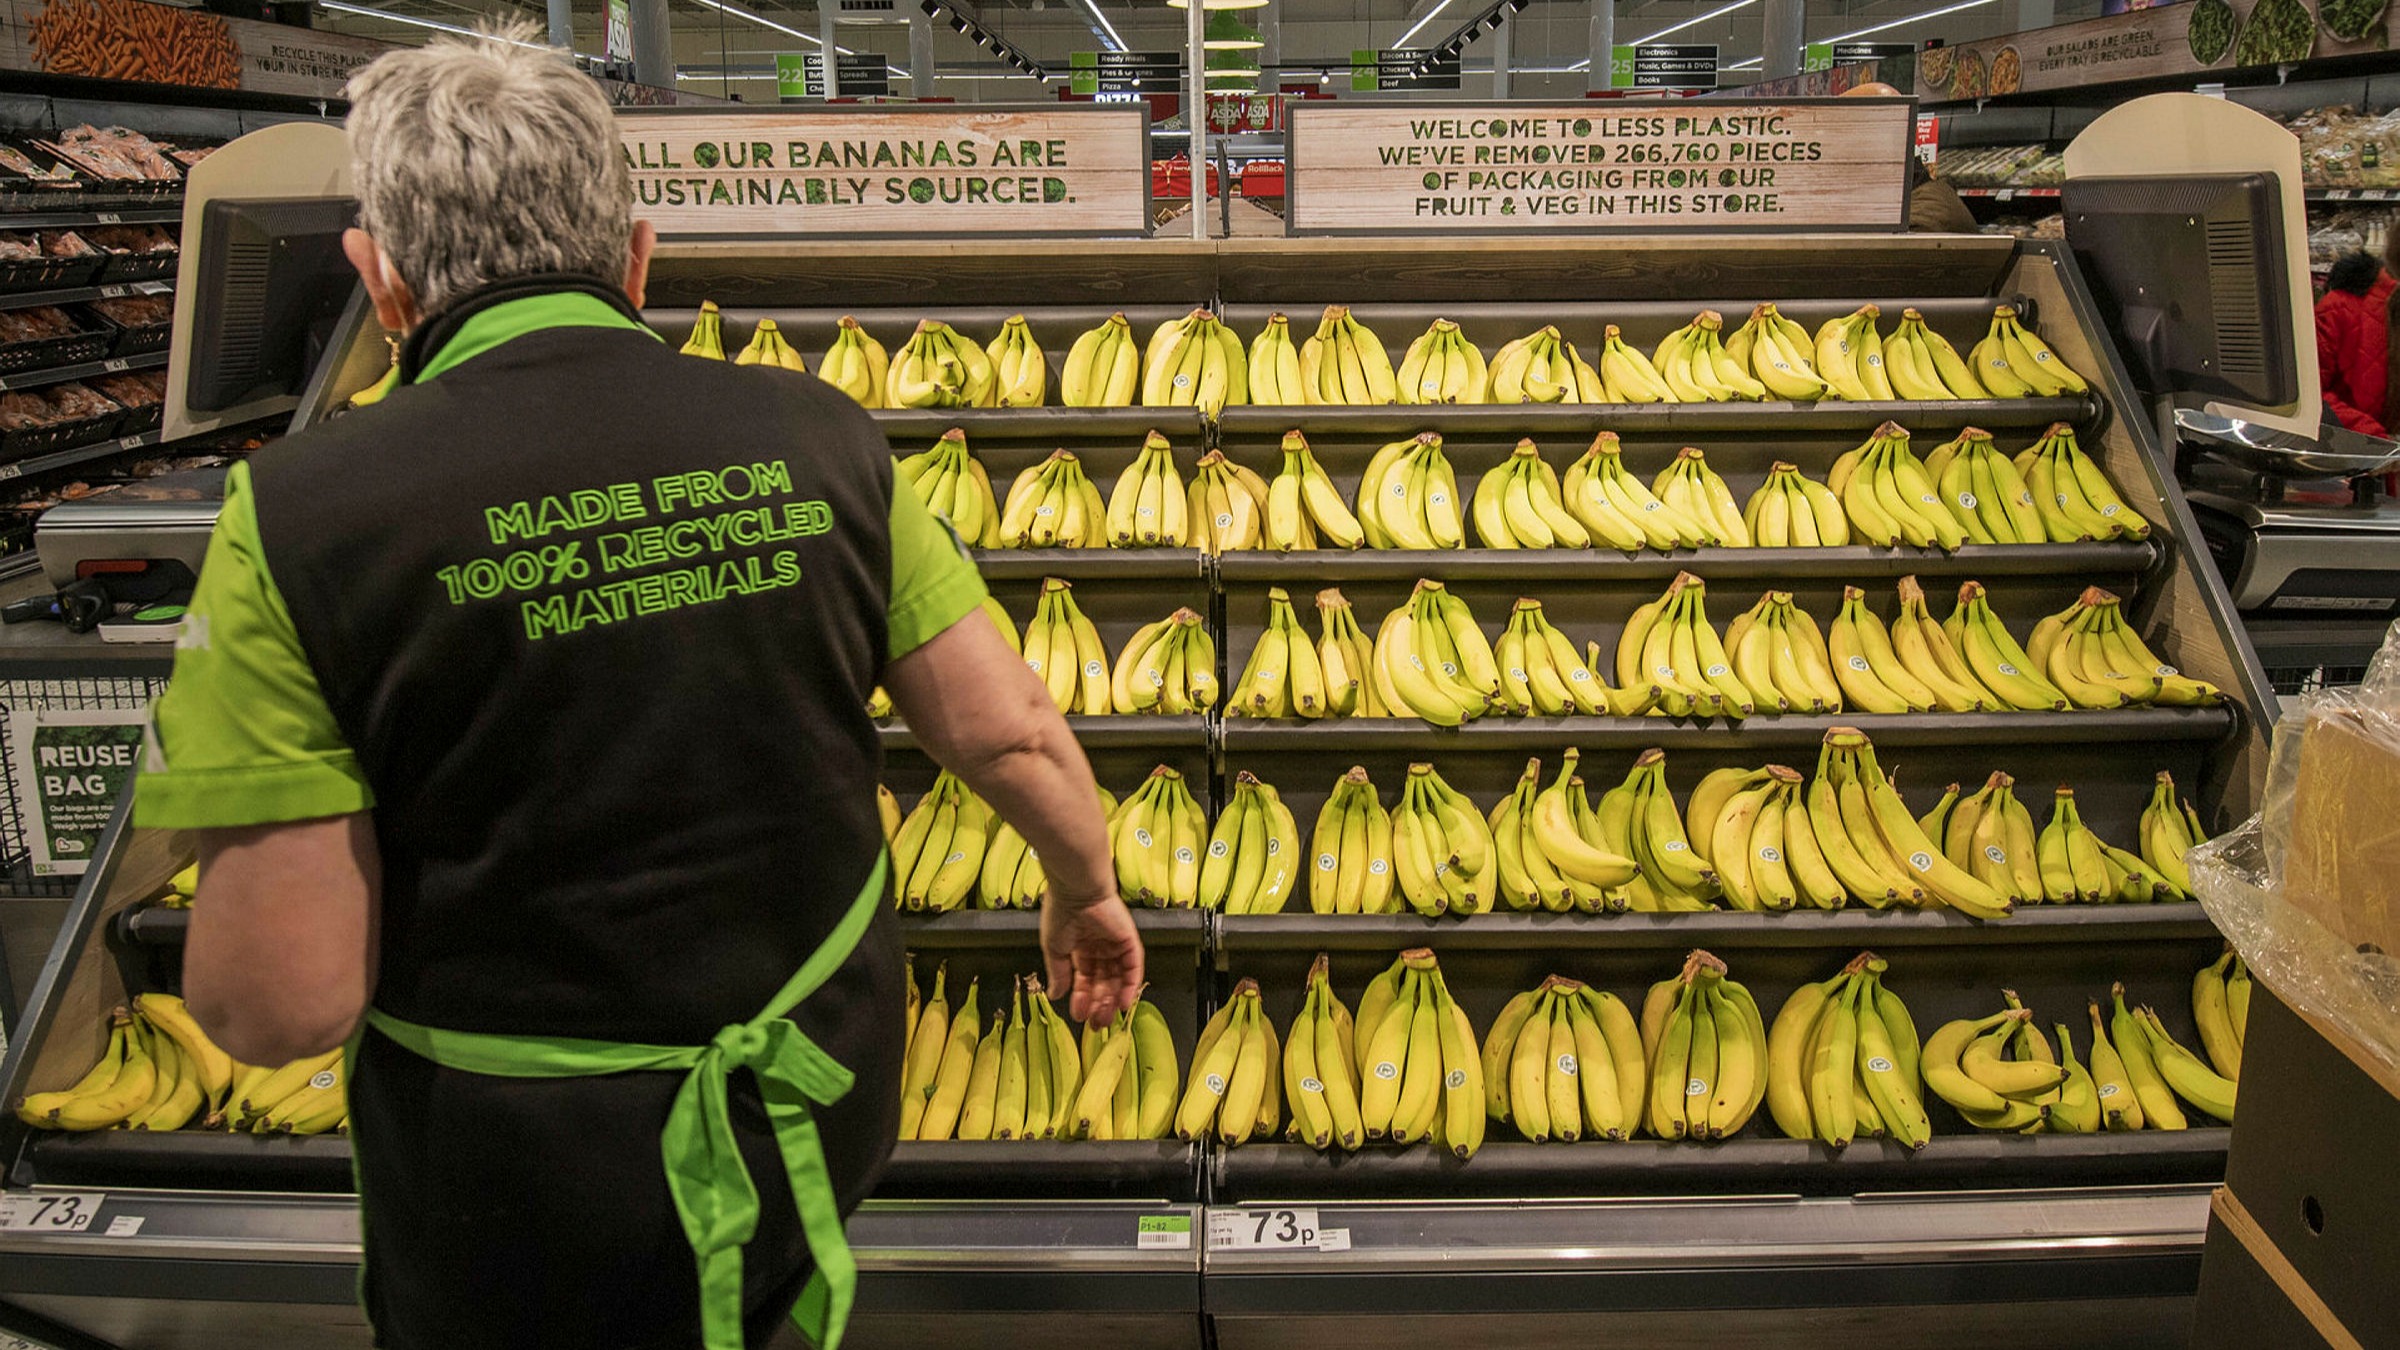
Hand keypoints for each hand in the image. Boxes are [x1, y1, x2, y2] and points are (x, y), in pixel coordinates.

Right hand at [1041, 893, 1143, 1026]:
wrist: (1076, 891)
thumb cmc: (1060, 913)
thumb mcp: (1054, 949)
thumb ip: (1058, 974)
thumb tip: (1055, 995)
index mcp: (1081, 946)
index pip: (1085, 978)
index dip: (1082, 998)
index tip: (1078, 1015)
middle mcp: (1100, 946)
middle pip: (1103, 982)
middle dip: (1099, 1004)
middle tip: (1096, 1025)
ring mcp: (1116, 944)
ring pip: (1118, 979)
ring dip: (1113, 1000)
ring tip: (1105, 1018)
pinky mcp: (1130, 941)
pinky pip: (1133, 969)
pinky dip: (1129, 987)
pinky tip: (1121, 1004)